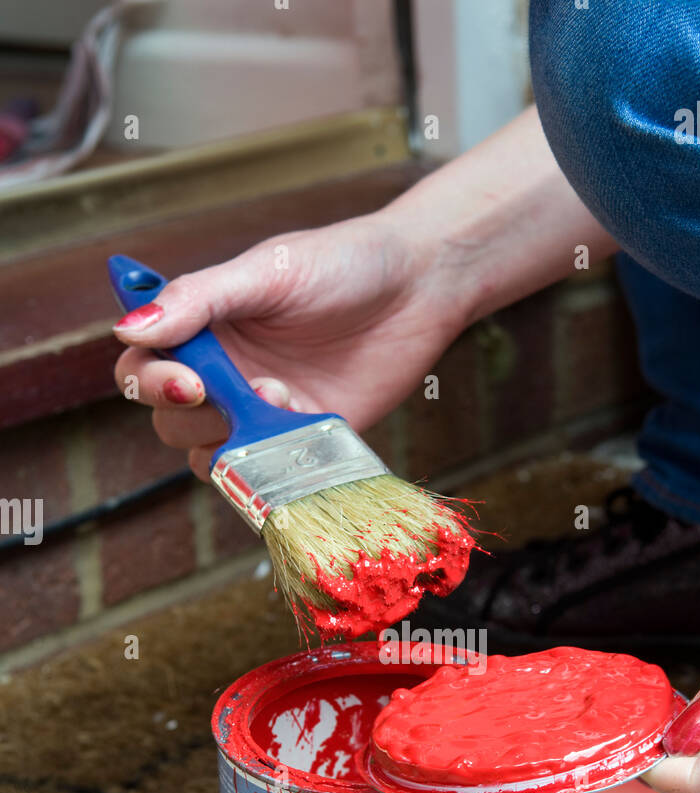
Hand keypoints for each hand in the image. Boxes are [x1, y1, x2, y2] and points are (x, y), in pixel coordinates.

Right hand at [112, 213, 468, 479]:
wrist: (420, 287)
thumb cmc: (344, 263)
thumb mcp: (266, 271)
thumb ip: (197, 299)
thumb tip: (128, 327)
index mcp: (204, 328)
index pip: (142, 367)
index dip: (149, 382)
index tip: (188, 382)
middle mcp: (225, 373)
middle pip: (170, 420)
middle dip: (191, 416)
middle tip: (228, 396)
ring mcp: (262, 412)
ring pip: (210, 455)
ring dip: (232, 441)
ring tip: (278, 400)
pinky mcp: (304, 440)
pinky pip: (269, 471)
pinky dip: (275, 458)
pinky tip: (305, 418)